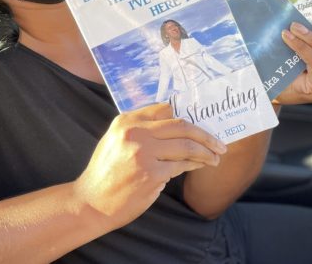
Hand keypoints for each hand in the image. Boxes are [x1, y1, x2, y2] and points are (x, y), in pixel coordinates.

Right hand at [73, 103, 226, 228]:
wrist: (91, 202)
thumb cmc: (107, 172)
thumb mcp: (116, 141)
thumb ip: (141, 129)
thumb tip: (175, 122)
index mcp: (125, 121)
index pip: (165, 109)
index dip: (188, 114)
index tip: (203, 121)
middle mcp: (134, 133)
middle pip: (181, 126)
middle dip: (205, 135)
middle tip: (219, 143)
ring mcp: (143, 154)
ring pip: (186, 146)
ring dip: (205, 152)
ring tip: (215, 157)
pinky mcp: (151, 174)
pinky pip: (181, 166)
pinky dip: (195, 165)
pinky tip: (201, 165)